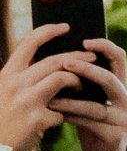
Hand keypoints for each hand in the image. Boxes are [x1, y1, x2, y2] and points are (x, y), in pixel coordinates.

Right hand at [0, 24, 86, 150]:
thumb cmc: (1, 123)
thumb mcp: (4, 95)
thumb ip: (23, 81)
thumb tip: (54, 69)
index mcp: (6, 75)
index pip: (28, 43)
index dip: (48, 31)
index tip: (65, 27)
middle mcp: (14, 83)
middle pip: (53, 60)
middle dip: (77, 57)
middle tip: (93, 58)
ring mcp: (25, 100)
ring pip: (62, 78)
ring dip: (78, 81)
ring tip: (86, 87)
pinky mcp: (36, 119)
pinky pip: (62, 111)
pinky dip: (68, 114)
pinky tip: (70, 119)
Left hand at [50, 38, 126, 150]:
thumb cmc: (92, 128)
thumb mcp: (91, 102)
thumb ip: (87, 85)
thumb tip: (62, 60)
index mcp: (123, 88)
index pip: (120, 59)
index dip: (105, 46)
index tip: (84, 41)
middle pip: (110, 79)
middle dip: (86, 69)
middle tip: (65, 63)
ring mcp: (125, 120)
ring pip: (96, 105)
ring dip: (70, 100)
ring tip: (51, 96)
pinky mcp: (115, 136)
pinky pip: (90, 123)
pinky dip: (71, 117)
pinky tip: (56, 114)